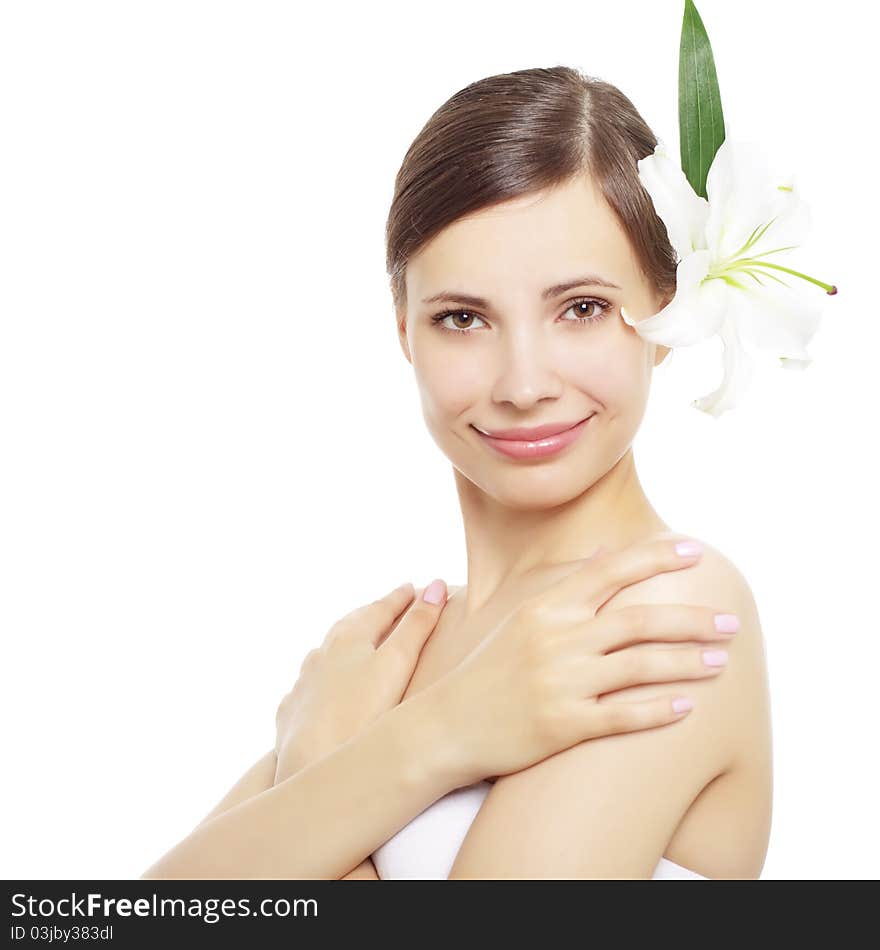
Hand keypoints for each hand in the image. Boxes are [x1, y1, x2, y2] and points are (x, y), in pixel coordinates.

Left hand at [274, 580, 448, 781]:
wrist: (309, 767)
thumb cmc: (360, 715)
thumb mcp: (398, 664)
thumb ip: (418, 625)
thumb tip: (436, 585)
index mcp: (348, 638)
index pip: (380, 609)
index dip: (400, 598)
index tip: (413, 587)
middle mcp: (321, 655)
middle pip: (349, 626)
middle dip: (372, 614)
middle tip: (389, 607)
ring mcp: (304, 684)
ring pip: (325, 654)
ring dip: (345, 644)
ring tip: (360, 644)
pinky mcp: (293, 713)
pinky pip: (309, 685)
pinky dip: (324, 678)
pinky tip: (327, 687)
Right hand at [421, 538, 736, 786]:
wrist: (447, 725)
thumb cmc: (488, 669)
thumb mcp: (518, 617)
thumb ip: (564, 584)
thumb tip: (603, 552)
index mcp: (547, 607)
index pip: (610, 571)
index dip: (656, 559)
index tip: (697, 552)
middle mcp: (556, 639)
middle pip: (638, 620)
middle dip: (692, 619)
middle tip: (731, 621)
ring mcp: (560, 682)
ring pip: (640, 666)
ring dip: (687, 663)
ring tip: (722, 662)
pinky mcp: (562, 725)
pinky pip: (622, 716)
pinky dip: (658, 710)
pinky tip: (687, 706)